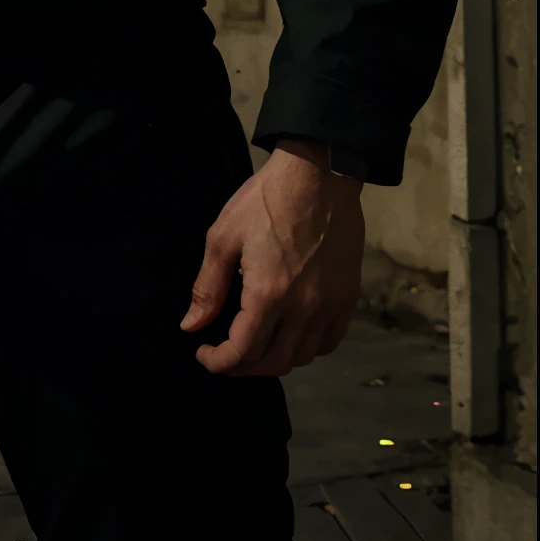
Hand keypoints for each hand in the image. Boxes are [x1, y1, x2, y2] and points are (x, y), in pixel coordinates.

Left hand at [181, 139, 364, 375]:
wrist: (318, 174)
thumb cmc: (265, 200)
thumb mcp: (224, 237)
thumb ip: (208, 287)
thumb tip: (191, 326)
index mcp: (268, 295)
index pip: (243, 352)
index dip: (218, 362)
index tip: (203, 352)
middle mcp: (303, 308)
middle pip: (274, 363)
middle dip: (243, 366)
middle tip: (224, 351)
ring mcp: (330, 305)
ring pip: (303, 356)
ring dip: (275, 358)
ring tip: (255, 342)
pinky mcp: (349, 296)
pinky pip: (330, 340)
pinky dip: (308, 347)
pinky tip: (291, 334)